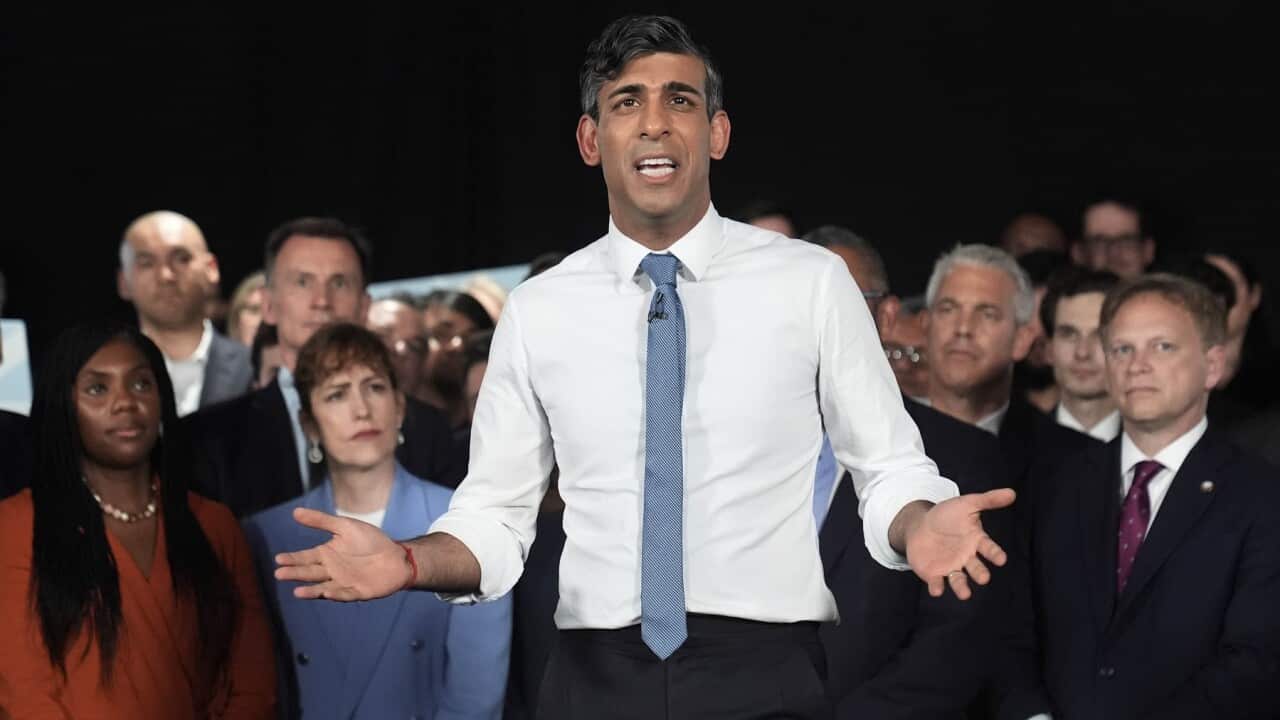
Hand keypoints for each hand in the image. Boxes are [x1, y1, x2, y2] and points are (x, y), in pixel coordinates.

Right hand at [273, 507, 411, 600]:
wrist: (396, 555)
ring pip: (322, 587)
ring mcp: (343, 583)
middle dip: (295, 574)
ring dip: (310, 590)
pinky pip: (345, 594)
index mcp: (327, 554)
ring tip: (297, 592)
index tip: (278, 558)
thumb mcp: (345, 526)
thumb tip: (295, 512)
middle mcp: (331, 570)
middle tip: (279, 574)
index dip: (292, 558)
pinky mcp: (357, 592)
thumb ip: (321, 521)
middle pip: (310, 573)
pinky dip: (335, 594)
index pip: (305, 557)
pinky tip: (326, 591)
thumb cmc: (370, 540)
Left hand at [906, 489, 1015, 599]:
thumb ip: (988, 500)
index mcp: (976, 541)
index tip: (1001, 559)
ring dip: (962, 587)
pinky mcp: (934, 574)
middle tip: (983, 577)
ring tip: (965, 594)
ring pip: (959, 580)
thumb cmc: (946, 515)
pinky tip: (936, 589)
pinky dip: (937, 587)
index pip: (989, 549)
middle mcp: (967, 558)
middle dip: (980, 573)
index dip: (995, 554)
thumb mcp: (966, 504)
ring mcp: (951, 567)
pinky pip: (937, 583)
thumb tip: (1011, 493)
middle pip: (976, 568)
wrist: (919, 525)